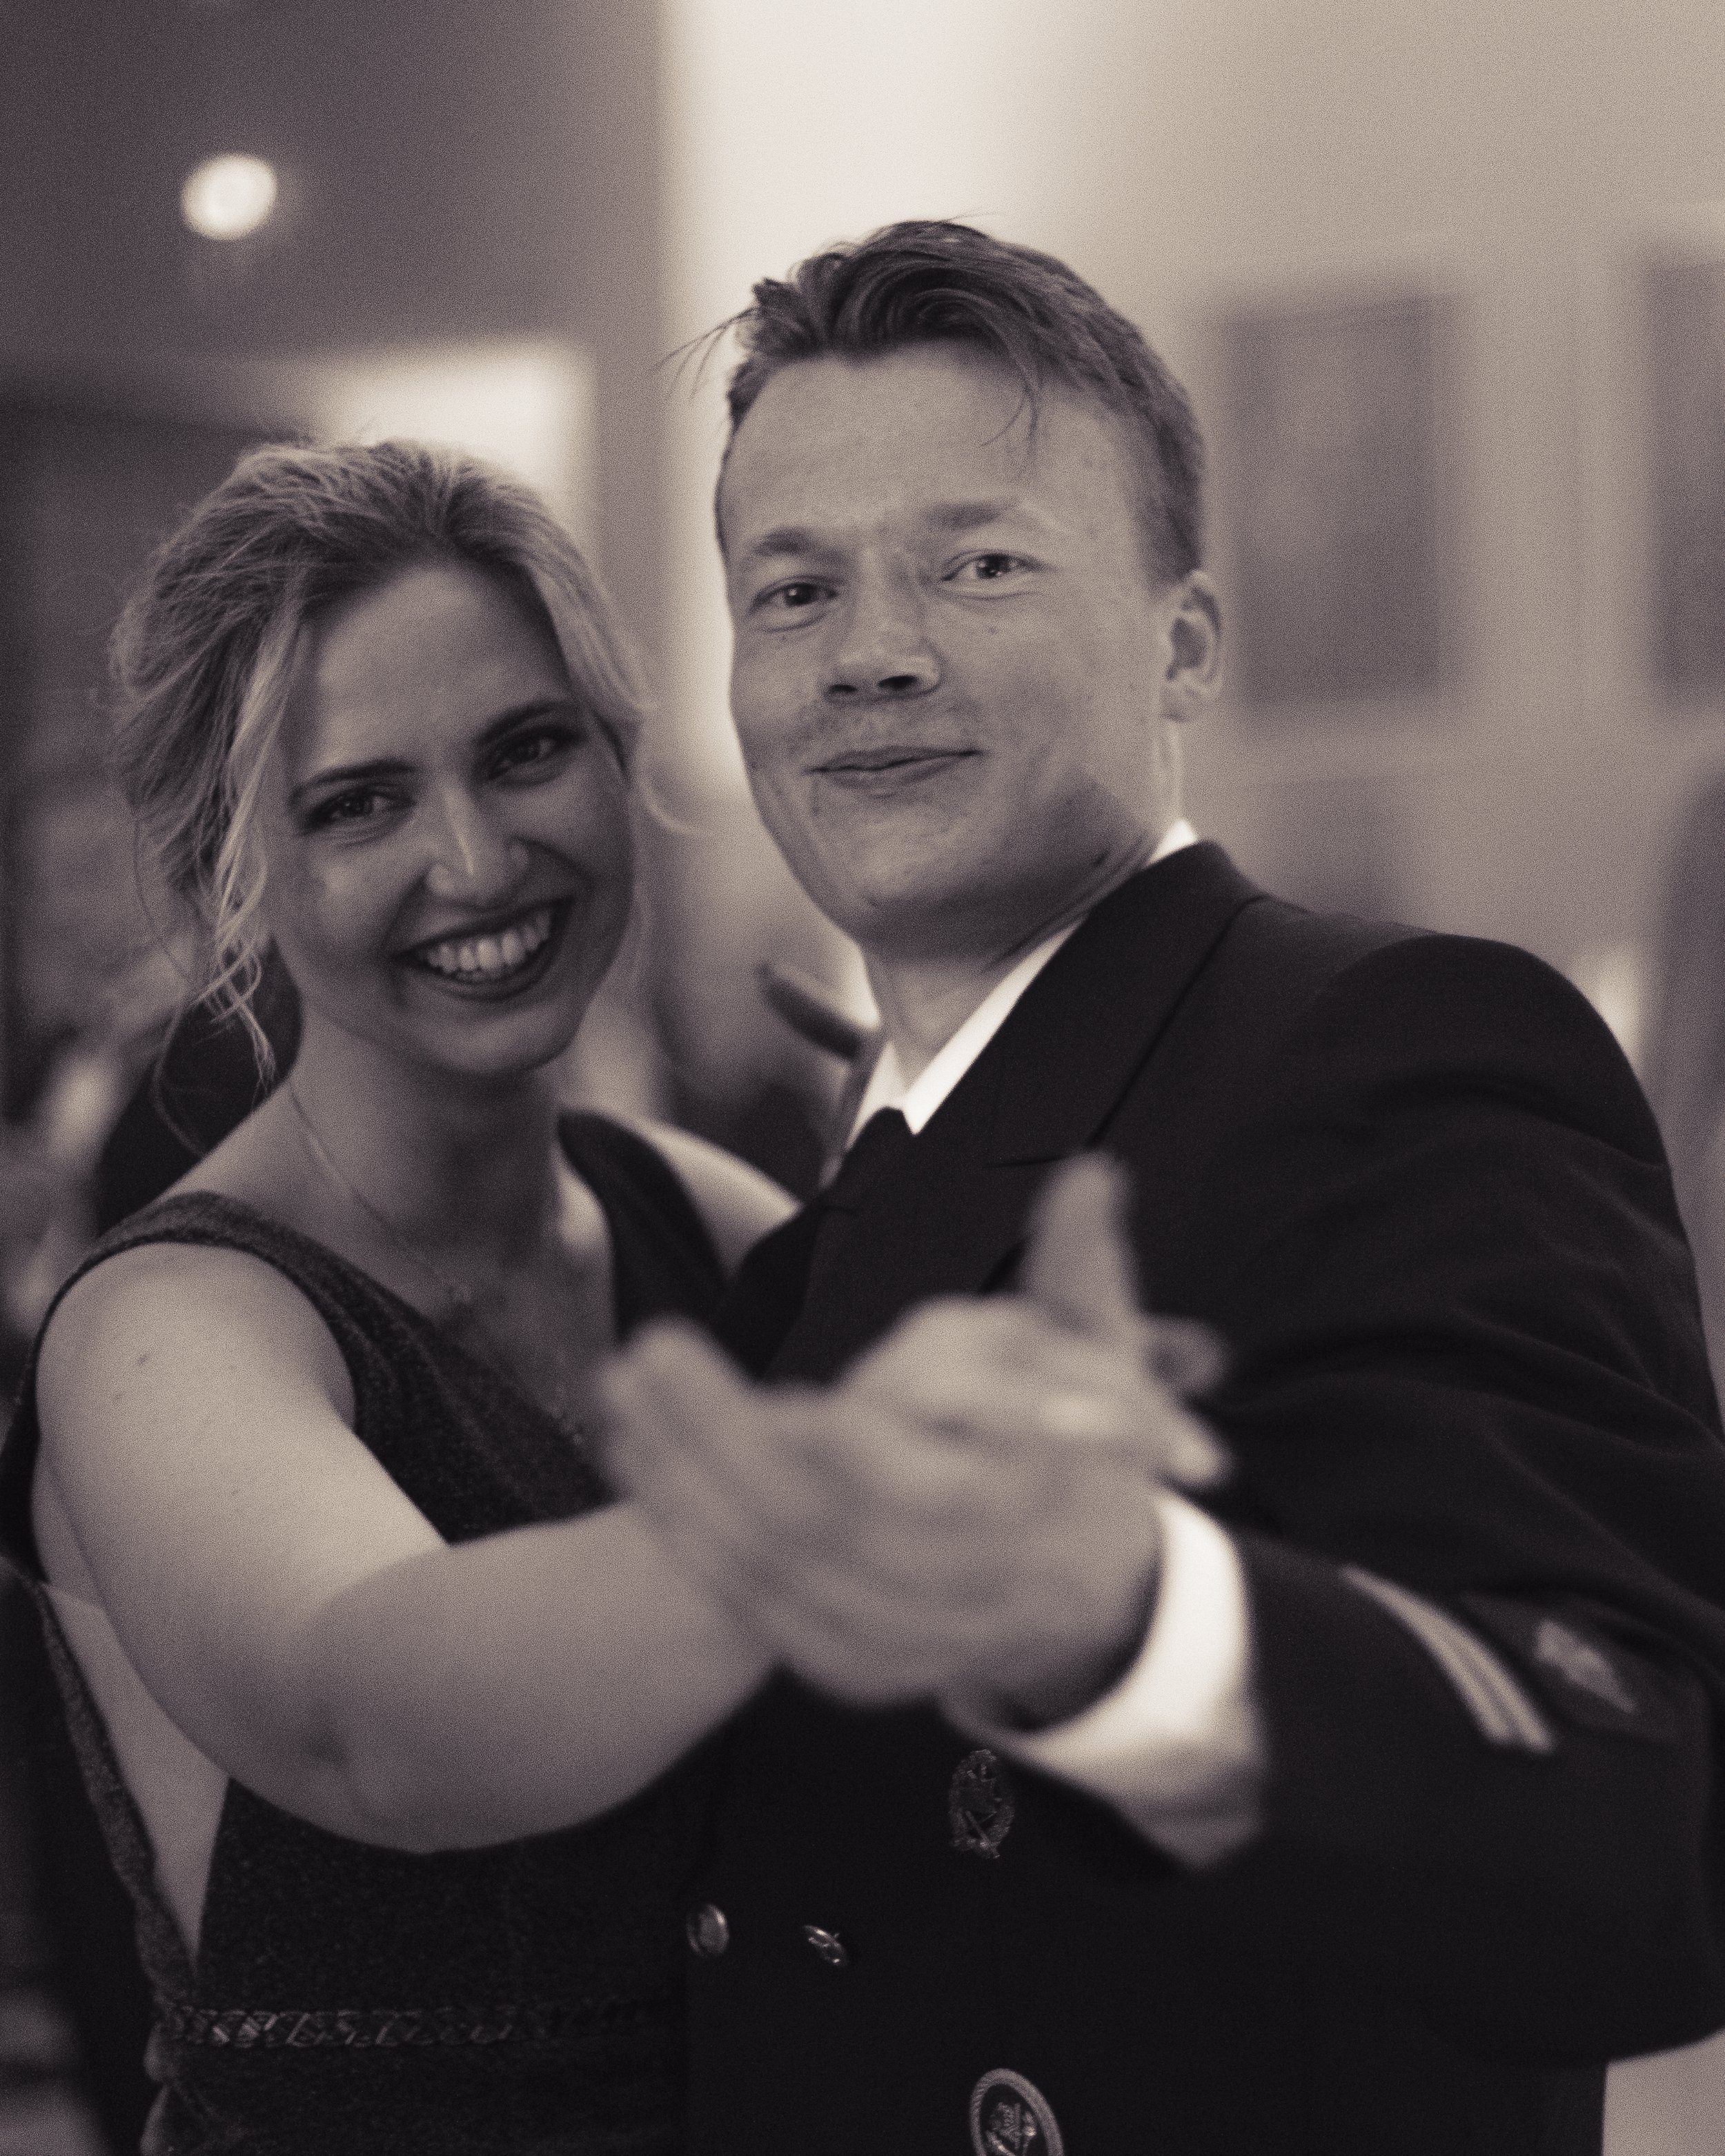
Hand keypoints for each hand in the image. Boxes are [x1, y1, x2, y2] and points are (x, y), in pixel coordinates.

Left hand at [599, 1153, 1229, 1719]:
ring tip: (623, 1388)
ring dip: (683, 1480)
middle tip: (653, 1350)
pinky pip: (751, 1603)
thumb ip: (1083, 1265)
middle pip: (823, 1523)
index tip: (782, 1397)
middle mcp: (968, 1585)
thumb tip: (1088, 1172)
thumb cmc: (1088, 1450)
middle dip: (724, 1440)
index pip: (937, 1494)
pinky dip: (687, 1532)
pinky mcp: (851, 1660)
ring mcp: (903, 1633)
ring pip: (773, 1566)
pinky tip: (638, 1458)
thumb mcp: (1107, 1353)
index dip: (855, 1454)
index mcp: (1037, 1508)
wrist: (1085, 1588)